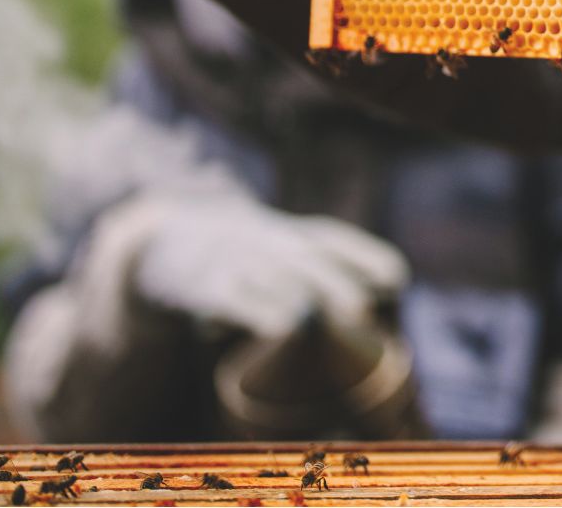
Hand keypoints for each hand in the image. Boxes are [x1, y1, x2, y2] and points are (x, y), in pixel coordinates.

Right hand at [112, 192, 406, 340]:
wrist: (163, 237)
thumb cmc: (244, 253)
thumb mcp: (284, 248)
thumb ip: (335, 264)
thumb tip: (398, 282)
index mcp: (291, 234)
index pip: (332, 239)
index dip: (365, 257)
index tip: (397, 280)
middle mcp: (267, 243)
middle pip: (306, 260)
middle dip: (335, 282)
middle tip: (362, 308)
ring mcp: (236, 261)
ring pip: (273, 277)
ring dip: (302, 297)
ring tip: (330, 317)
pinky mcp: (203, 285)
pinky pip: (232, 297)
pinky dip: (257, 309)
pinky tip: (282, 327)